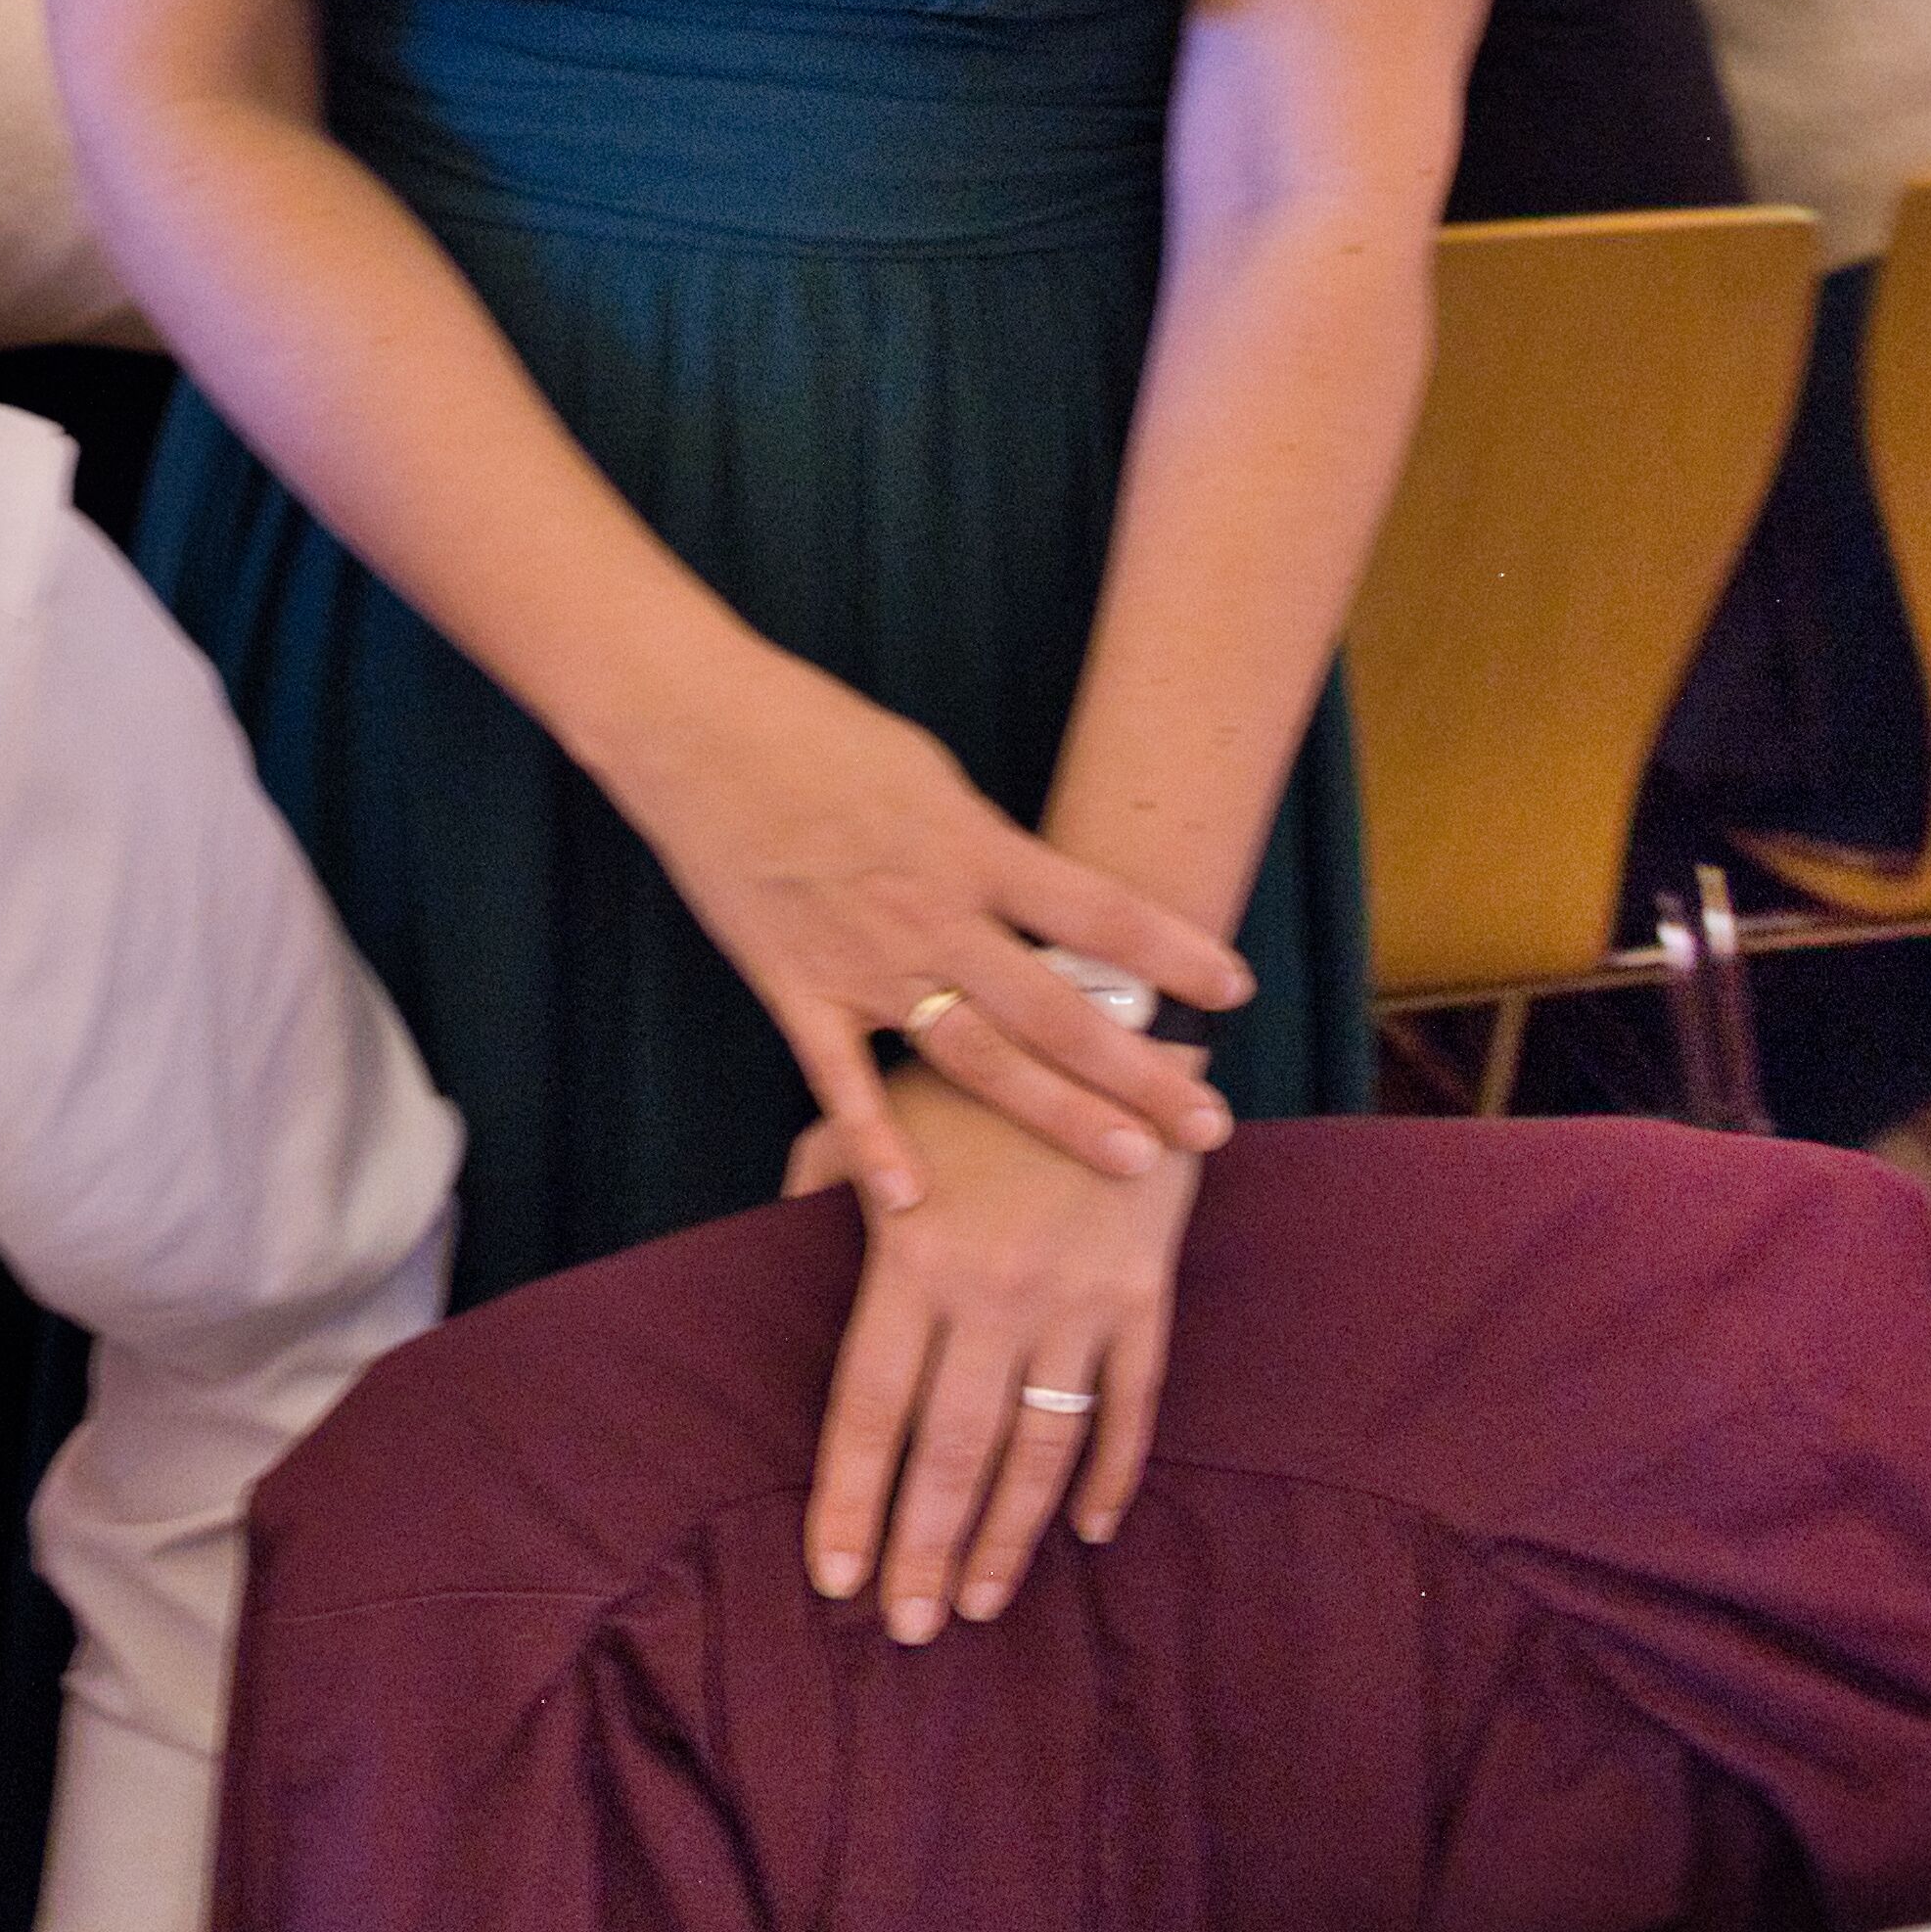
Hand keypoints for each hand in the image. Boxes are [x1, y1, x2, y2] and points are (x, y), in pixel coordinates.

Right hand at [611, 642, 1243, 1210]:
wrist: (694, 727)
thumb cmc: (813, 730)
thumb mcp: (926, 773)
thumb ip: (982, 845)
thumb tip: (1035, 896)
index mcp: (972, 845)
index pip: (1096, 909)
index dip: (1173, 951)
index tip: (1235, 988)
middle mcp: (932, 913)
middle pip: (1057, 1007)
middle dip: (1141, 1069)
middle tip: (1211, 1125)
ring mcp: (863, 960)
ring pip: (977, 1056)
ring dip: (1057, 1113)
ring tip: (1130, 1162)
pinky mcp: (795, 987)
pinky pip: (841, 1081)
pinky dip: (873, 1146)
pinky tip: (915, 1204)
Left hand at [785, 1062, 1197, 1638]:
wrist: (1106, 1021)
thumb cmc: (970, 1074)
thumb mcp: (879, 1120)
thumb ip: (825, 1186)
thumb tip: (765, 1247)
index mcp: (915, 1256)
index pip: (869, 1408)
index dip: (849, 1498)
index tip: (831, 1577)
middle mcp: (995, 1294)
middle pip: (949, 1452)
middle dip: (920, 1550)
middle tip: (902, 1633)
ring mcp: (1077, 1304)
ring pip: (1038, 1453)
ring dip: (1005, 1540)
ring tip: (974, 1606)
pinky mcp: (1144, 1299)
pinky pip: (1128, 1410)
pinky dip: (1108, 1476)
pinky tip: (1083, 1533)